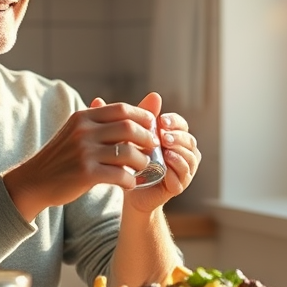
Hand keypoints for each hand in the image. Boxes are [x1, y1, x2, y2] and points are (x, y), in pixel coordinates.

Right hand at [3, 93, 161, 219]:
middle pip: (128, 128)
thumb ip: (99, 122)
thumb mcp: (75, 131)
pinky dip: (130, 180)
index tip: (152, 125)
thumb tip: (131, 113)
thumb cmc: (61, 157)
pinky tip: (130, 183)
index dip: (142, 116)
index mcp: (83, 117)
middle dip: (147, 137)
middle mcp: (84, 131)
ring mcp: (84, 152)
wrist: (34, 181)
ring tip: (143, 166)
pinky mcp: (86, 174)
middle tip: (153, 146)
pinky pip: (120, 175)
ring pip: (128, 153)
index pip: (121, 109)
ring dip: (141, 161)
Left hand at [119, 94, 201, 213]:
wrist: (125, 187)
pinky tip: (167, 164)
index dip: (174, 121)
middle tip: (164, 135)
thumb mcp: (122, 138)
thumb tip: (97, 100)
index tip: (161, 120)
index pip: (180, 123)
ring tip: (166, 149)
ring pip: (190, 157)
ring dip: (179, 152)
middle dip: (177, 136)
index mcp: (171, 136)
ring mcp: (183, 168)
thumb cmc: (125, 159)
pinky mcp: (178, 185)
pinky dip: (177, 169)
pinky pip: (183, 176)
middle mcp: (181, 151)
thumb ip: (114, 121)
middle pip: (188, 139)